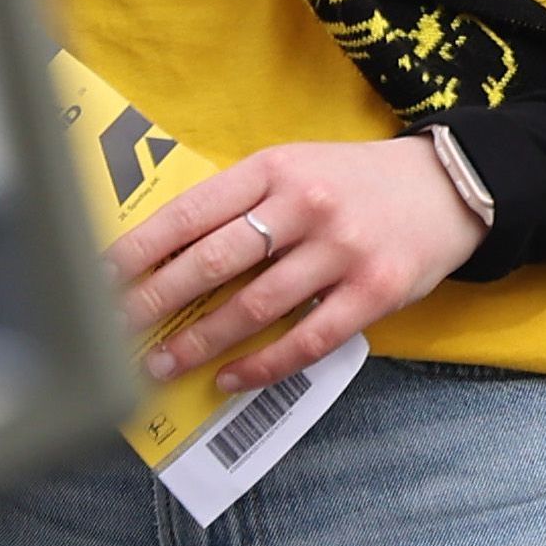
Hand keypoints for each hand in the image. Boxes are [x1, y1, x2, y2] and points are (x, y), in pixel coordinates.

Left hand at [107, 137, 483, 396]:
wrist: (447, 186)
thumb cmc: (353, 181)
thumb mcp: (295, 167)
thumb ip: (241, 202)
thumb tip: (166, 249)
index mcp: (275, 169)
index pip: (191, 213)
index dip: (139, 249)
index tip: (97, 278)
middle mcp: (305, 206)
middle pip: (213, 262)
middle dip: (155, 301)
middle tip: (112, 331)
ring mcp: (341, 251)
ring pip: (254, 307)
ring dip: (199, 342)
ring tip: (160, 364)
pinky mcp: (374, 292)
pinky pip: (307, 339)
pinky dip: (262, 366)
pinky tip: (229, 378)